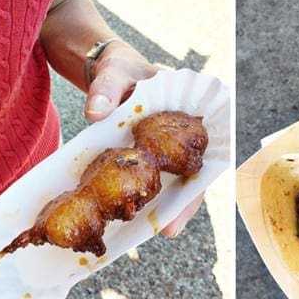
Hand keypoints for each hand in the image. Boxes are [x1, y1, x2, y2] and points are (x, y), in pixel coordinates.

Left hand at [85, 40, 202, 236]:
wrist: (106, 68)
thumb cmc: (120, 67)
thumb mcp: (115, 72)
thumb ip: (107, 89)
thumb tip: (95, 114)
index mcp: (189, 112)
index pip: (204, 154)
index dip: (194, 186)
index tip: (181, 211)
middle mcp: (182, 135)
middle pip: (191, 175)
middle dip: (182, 205)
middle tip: (168, 230)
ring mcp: (164, 147)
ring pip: (172, 181)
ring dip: (164, 205)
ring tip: (153, 231)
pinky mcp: (145, 155)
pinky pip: (147, 178)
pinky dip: (142, 195)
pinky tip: (132, 214)